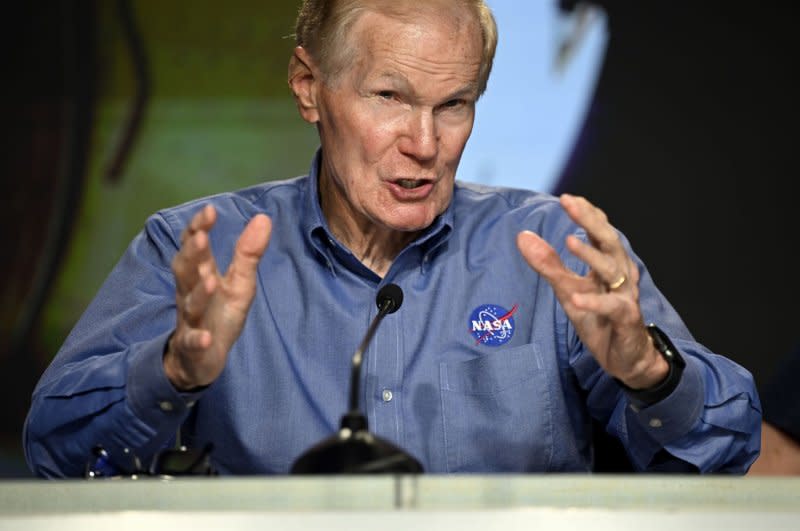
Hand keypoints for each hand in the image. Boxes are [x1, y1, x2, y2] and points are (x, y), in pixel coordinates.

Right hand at [164, 204, 271, 389]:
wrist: (199, 359)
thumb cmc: (219, 314)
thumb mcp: (239, 283)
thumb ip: (248, 253)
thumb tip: (263, 217)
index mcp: (201, 274)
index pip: (194, 246)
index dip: (198, 228)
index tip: (209, 210)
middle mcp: (190, 294)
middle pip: (186, 271)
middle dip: (192, 254)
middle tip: (201, 237)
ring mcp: (190, 321)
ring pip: (190, 305)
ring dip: (199, 294)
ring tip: (210, 281)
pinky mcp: (193, 347)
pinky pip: (193, 343)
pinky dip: (197, 339)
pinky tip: (205, 337)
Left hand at [516, 194, 666, 388]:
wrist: (626, 358)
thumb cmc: (598, 319)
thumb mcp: (567, 289)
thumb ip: (548, 264)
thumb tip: (522, 236)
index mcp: (609, 263)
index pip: (601, 231)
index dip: (586, 213)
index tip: (567, 197)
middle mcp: (621, 274)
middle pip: (609, 241)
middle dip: (590, 221)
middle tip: (570, 203)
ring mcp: (625, 296)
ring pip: (612, 270)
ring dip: (591, 255)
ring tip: (570, 241)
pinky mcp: (625, 320)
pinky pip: (611, 308)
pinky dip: (594, 303)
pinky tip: (576, 299)